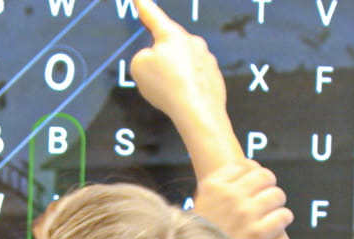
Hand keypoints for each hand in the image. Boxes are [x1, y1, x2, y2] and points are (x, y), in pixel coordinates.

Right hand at [128, 0, 225, 131]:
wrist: (198, 112)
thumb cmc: (167, 86)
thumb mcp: (139, 67)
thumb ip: (143, 57)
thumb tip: (154, 60)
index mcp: (172, 35)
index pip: (154, 16)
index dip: (144, 6)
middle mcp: (192, 42)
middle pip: (169, 45)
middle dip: (160, 59)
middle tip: (155, 79)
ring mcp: (206, 59)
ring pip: (182, 63)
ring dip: (173, 75)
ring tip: (170, 92)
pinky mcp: (214, 76)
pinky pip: (194, 78)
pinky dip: (186, 86)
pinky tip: (182, 98)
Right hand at [192, 160, 290, 238]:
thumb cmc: (199, 238)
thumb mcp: (199, 205)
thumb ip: (220, 187)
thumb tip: (251, 165)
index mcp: (212, 186)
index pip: (242, 167)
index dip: (249, 176)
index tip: (250, 187)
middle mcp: (229, 195)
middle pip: (264, 176)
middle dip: (268, 185)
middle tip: (266, 196)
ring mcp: (245, 213)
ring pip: (277, 195)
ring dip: (276, 203)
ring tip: (270, 212)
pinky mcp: (259, 233)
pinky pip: (283, 215)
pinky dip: (282, 219)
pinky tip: (275, 224)